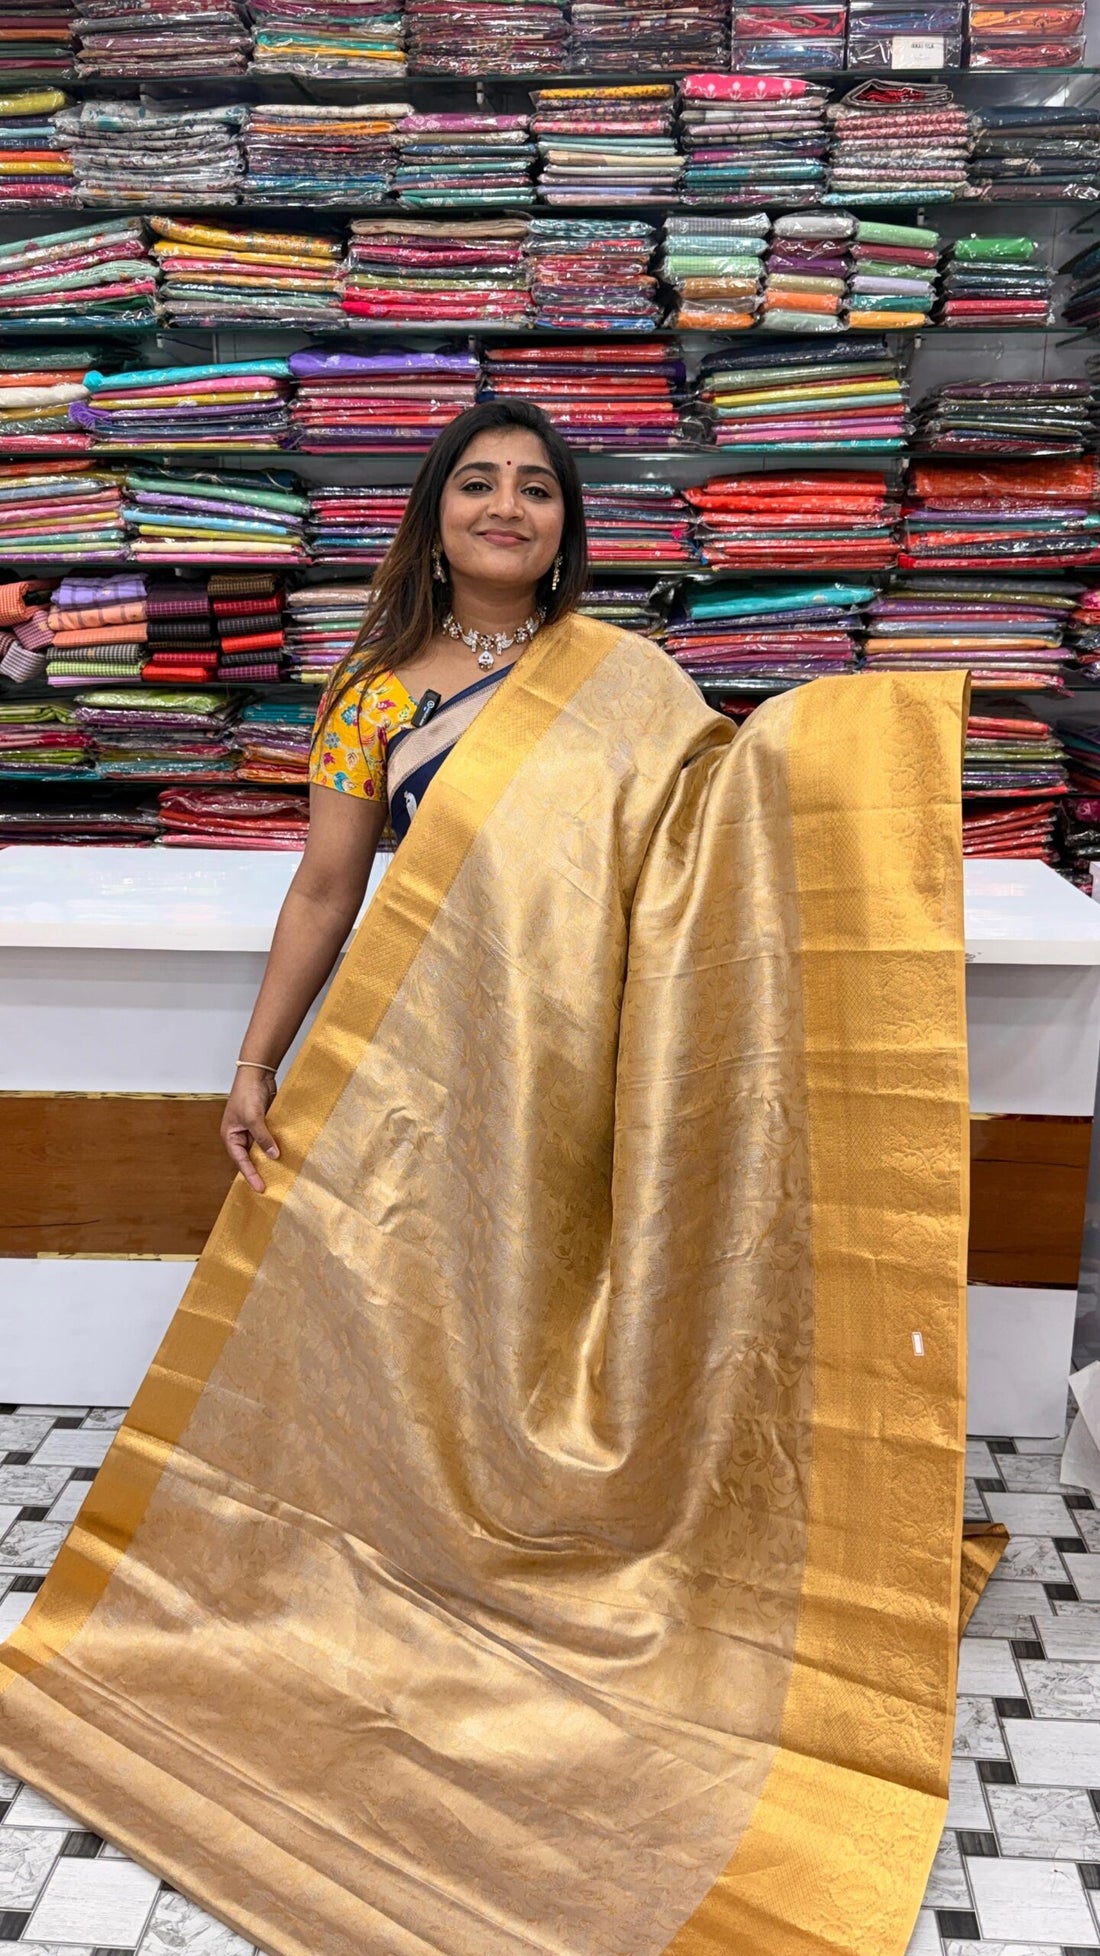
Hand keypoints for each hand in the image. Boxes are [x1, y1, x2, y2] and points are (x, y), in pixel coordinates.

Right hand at [221, 1067, 279, 1192]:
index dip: (250, 1174)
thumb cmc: (247, 1094)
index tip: (260, 1187)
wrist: (257, 1073)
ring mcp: (252, 1129)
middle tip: (271, 1185)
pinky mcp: (264, 1123)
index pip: (241, 1160)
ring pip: (261, 1149)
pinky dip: (276, 1146)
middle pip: (250, 1157)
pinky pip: (269, 1139)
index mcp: (230, 1136)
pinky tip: (286, 1154)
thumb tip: (274, 1155)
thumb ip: (263, 1138)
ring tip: (281, 1173)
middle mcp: (240, 1135)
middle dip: (260, 1169)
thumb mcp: (254, 1118)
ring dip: (269, 1158)